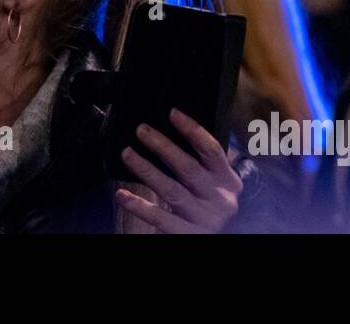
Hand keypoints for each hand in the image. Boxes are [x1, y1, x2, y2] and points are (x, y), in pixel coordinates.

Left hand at [116, 108, 241, 232]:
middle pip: (188, 168)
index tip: (172, 113)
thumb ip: (201, 164)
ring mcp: (205, 218)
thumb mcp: (215, 184)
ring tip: (127, 154)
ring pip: (172, 191)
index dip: (192, 130)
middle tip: (141, 130)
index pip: (211, 150)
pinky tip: (122, 194)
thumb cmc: (211, 204)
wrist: (225, 237)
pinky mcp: (189, 235)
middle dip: (163, 146)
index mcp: (227, 180)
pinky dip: (139, 206)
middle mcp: (220, 199)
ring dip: (147, 170)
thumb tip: (169, 131)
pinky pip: (161, 219)